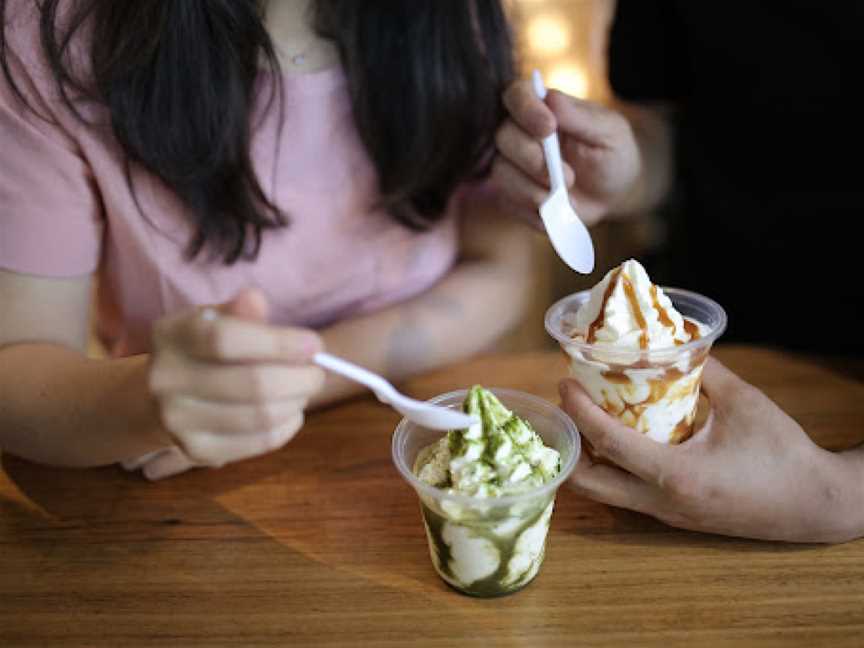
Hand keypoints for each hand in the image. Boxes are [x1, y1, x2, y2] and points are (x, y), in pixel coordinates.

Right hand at [130, 288, 324, 479]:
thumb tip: (255, 299)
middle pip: (253, 384)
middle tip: (317, 372)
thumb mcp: (216, 320)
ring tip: (303, 389)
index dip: (278, 343)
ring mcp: (178, 420)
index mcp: (172, 335)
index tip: (314, 344)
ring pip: (262, 416)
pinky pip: (261, 441)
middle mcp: (166, 379)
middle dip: (301, 378)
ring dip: (297, 401)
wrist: (164, 397)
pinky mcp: (198, 451)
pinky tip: (291, 410)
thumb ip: (239, 312)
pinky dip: (288, 425)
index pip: (226, 339)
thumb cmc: (206, 350)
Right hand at [492, 80, 640, 225]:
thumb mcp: (609, 131)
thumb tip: (549, 99)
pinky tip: (555, 210)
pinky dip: (532, 210)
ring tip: (563, 198)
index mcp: (542, 108)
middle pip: (503, 137)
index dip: (525, 109)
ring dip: (531, 189)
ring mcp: (511, 165)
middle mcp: (520, 133)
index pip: (516, 95)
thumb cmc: (612, 153)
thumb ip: (580, 116)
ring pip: (500, 172)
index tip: (548, 128)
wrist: (613, 193)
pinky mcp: (511, 194)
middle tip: (568, 176)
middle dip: (532, 158)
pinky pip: (507, 202)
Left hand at [559, 358, 863, 542]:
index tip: (564, 383)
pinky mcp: (673, 517)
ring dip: (585, 458)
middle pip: (588, 482)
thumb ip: (704, 372)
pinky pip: (626, 494)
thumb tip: (671, 345)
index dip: (579, 410)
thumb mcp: (743, 402)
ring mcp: (665, 514)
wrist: (814, 504)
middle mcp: (661, 501)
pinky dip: (609, 468)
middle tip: (563, 407)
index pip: (607, 441)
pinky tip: (614, 439)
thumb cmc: (782, 454)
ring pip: (604, 493)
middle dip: (566, 444)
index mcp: (675, 474)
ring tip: (581, 419)